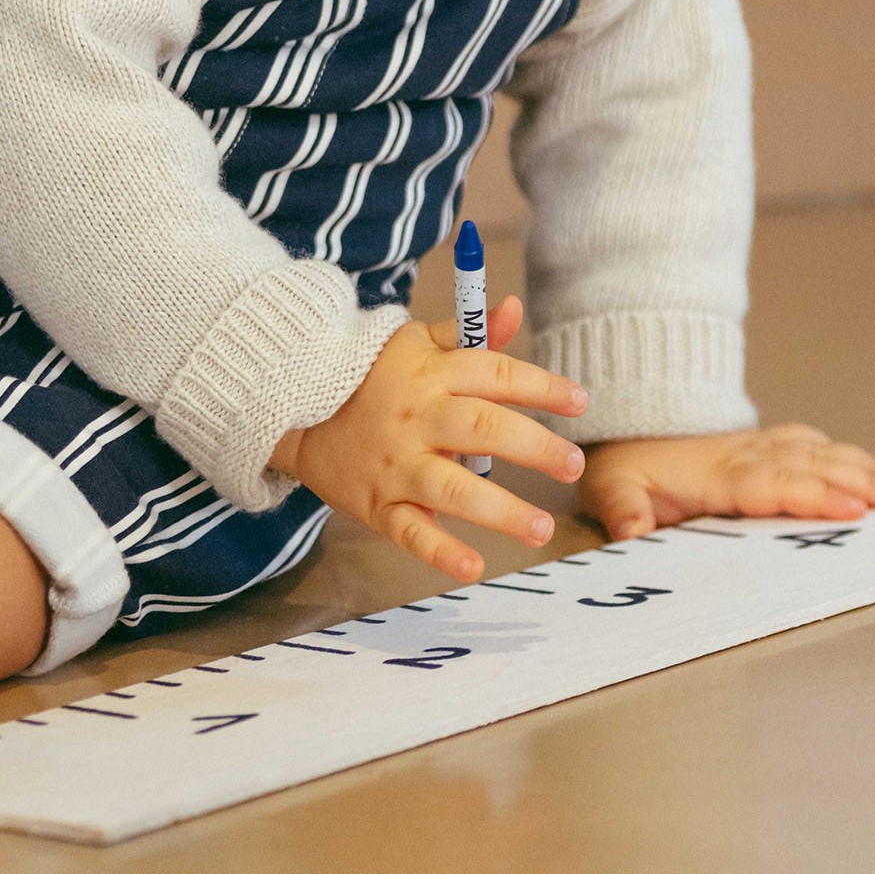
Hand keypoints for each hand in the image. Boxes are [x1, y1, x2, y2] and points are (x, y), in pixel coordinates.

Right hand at [271, 301, 587, 581]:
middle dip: (533, 447)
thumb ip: (470, 333)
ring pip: (451, 488)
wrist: (295, 409)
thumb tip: (511, 307)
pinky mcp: (378, 504)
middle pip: (481, 428)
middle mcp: (417, 418)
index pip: (494, 374)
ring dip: (499, 510)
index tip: (579, 401)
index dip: (539, 386)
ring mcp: (396, 464)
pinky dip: (439, 552)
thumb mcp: (417, 343)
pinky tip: (473, 566)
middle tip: (574, 466)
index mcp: (432, 374)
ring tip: (541, 527)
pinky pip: (410, 531)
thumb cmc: (373, 375)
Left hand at [580, 423, 874, 540]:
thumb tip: (633, 533)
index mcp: (715, 474)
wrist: (622, 430)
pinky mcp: (764, 445)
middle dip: (858, 481)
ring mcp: (758, 446)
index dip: (812, 495)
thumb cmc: (622, 470)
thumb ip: (624, 512)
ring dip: (862, 467)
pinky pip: (810, 444)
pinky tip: (874, 470)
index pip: (771, 484)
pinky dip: (846, 455)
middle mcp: (744, 455)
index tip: (852, 509)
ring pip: (818, 451)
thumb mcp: (611, 491)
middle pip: (809, 465)